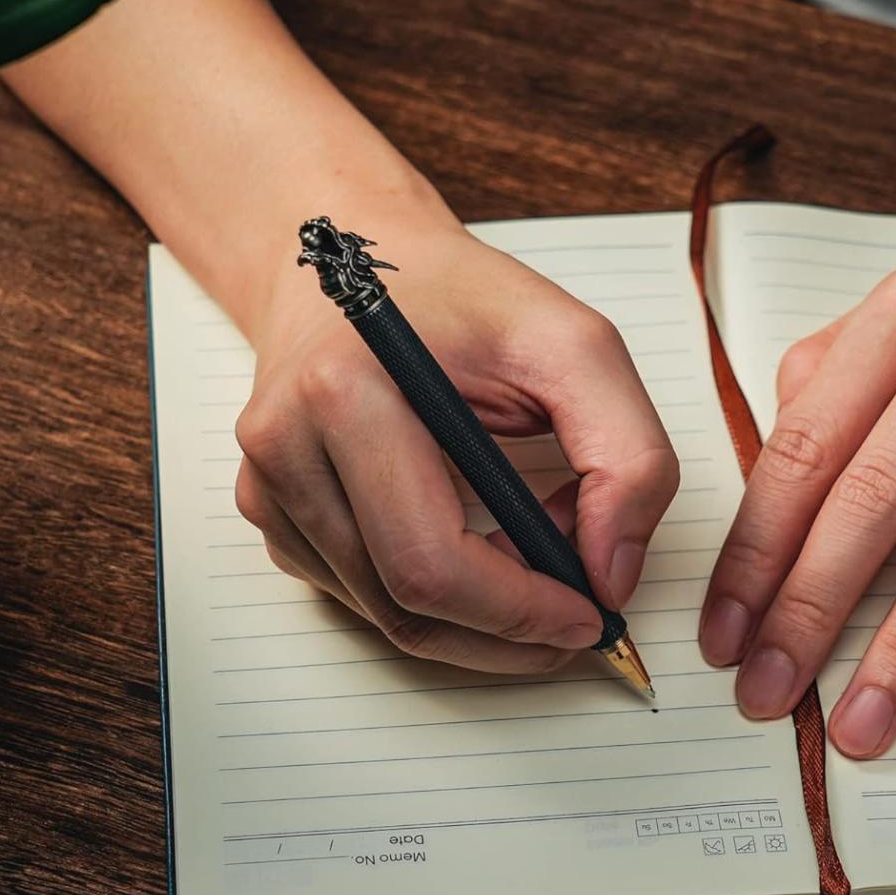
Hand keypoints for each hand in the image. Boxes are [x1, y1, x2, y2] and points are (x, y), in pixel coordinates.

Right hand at [234, 211, 678, 672]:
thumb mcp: (574, 345)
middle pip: (405, 607)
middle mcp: (286, 448)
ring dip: (476, 617)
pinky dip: (433, 599)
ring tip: (534, 561)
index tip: (590, 616)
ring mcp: (267, 489)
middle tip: (576, 619)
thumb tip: (612, 576)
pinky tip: (478, 553)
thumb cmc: (457, 297)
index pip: (431, 564)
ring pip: (385, 617)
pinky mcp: (272, 514)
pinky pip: (363, 597)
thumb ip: (628, 458)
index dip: (521, 613)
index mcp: (344, 394)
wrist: (354, 262)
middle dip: (507, 633)